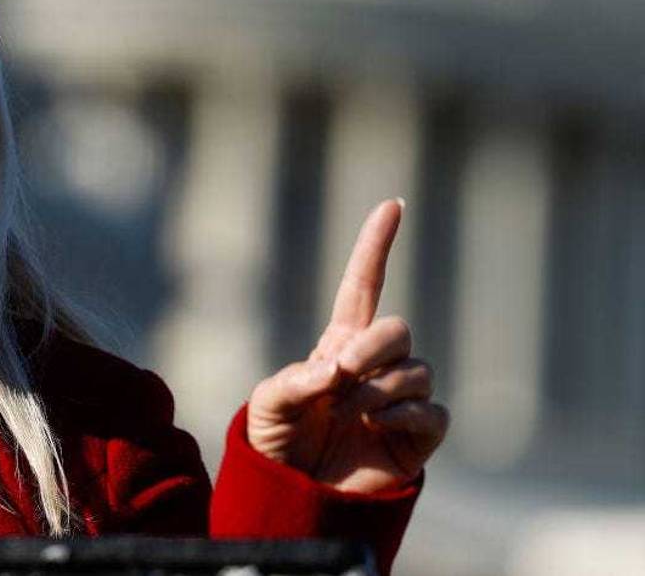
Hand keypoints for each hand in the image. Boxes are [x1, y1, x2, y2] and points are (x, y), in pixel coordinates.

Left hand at [247, 199, 448, 492]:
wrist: (295, 494)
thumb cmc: (278, 440)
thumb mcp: (266, 403)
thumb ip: (293, 380)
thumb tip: (334, 372)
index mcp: (339, 344)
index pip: (362, 286)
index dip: (375, 245)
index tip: (391, 204)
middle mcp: (375, 365)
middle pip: (397, 329)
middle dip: (372, 348)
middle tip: (342, 375)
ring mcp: (400, 399)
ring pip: (415, 372)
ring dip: (379, 391)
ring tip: (348, 415)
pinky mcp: (419, 436)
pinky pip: (432, 412)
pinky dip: (406, 417)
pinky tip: (377, 426)